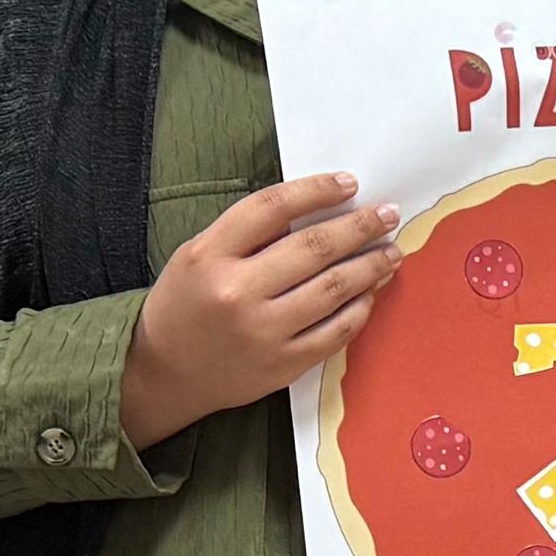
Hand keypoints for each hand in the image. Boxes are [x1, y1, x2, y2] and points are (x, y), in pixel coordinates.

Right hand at [115, 171, 404, 445]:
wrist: (165, 373)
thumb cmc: (185, 305)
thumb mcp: (197, 255)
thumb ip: (247, 233)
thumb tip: (317, 210)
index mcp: (209, 256)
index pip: (272, 208)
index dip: (316, 190)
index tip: (348, 183)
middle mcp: (237, 293)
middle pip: (313, 248)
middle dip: (359, 226)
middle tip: (387, 214)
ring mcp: (263, 332)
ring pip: (333, 289)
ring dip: (370, 266)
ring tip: (390, 252)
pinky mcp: (283, 365)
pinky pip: (336, 331)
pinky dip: (360, 308)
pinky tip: (370, 292)